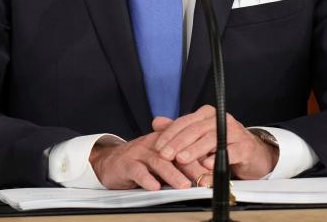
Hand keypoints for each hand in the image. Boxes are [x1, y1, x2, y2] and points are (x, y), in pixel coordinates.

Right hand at [89, 132, 203, 189]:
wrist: (112, 161)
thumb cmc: (142, 162)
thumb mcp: (164, 160)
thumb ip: (182, 164)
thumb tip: (207, 175)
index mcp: (166, 141)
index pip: (187, 147)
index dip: (201, 159)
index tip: (214, 173)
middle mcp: (154, 144)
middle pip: (176, 153)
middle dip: (192, 167)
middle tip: (205, 180)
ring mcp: (140, 153)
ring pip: (158, 162)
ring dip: (172, 174)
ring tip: (184, 185)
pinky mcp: (126, 164)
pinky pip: (137, 171)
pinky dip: (147, 179)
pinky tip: (155, 187)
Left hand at [151, 105, 279, 180]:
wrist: (251, 154)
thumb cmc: (221, 144)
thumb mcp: (198, 137)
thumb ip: (178, 130)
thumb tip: (156, 122)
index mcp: (207, 114)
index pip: (185, 122)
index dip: (170, 134)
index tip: (158, 147)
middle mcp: (220, 120)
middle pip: (196, 130)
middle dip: (178, 143)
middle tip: (165, 155)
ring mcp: (234, 132)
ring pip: (211, 139)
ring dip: (194, 150)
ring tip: (182, 159)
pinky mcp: (244, 147)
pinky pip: (230, 152)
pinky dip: (217, 158)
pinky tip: (206, 165)